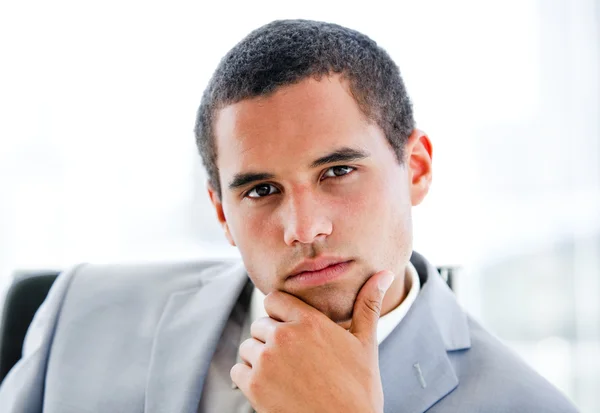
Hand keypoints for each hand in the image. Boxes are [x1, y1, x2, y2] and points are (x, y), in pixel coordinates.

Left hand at [231, 270, 394, 412]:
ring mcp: (266, 361)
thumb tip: (385, 273)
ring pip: (248, 347)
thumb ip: (367, 304)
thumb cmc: (359, 389)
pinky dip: (249, 378)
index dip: (281, 313)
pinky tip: (273, 388)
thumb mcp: (365, 344)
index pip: (274, 299)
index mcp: (309, 321)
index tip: (292, 330)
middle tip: (294, 360)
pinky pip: (239, 370)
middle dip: (272, 338)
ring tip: (285, 375)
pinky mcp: (254, 386)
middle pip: (260, 324)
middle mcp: (284, 336)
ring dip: (260, 359)